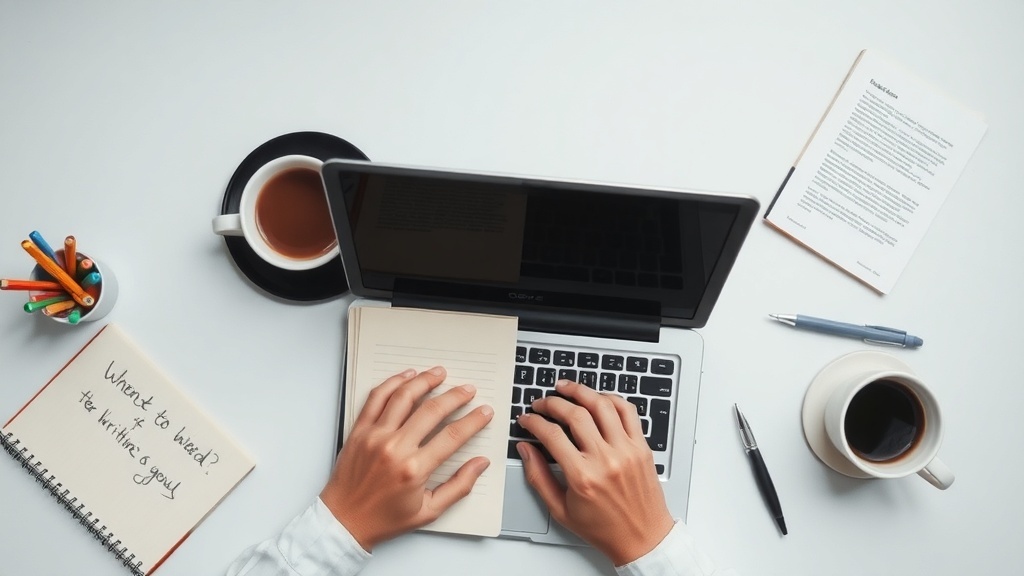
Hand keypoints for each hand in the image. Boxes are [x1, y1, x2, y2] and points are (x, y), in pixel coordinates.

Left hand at [320, 366, 493, 550]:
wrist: (343, 521)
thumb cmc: (384, 519)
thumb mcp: (429, 512)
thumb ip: (459, 486)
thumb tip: (480, 464)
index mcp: (414, 470)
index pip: (452, 437)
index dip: (473, 421)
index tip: (484, 412)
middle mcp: (394, 448)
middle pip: (432, 411)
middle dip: (455, 396)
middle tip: (468, 390)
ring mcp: (374, 436)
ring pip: (404, 397)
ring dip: (425, 381)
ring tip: (439, 373)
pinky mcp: (359, 431)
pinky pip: (376, 398)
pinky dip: (393, 382)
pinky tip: (407, 376)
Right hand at [517, 380, 674, 565]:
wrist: (643, 539)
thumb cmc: (604, 529)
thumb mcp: (561, 510)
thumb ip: (538, 477)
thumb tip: (525, 449)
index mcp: (583, 477)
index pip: (551, 435)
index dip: (534, 421)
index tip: (527, 418)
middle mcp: (606, 459)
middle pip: (575, 414)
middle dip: (552, 402)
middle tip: (541, 402)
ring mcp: (627, 450)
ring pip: (602, 405)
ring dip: (580, 391)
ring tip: (566, 388)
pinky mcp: (642, 447)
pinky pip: (628, 412)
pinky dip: (611, 398)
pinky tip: (597, 398)